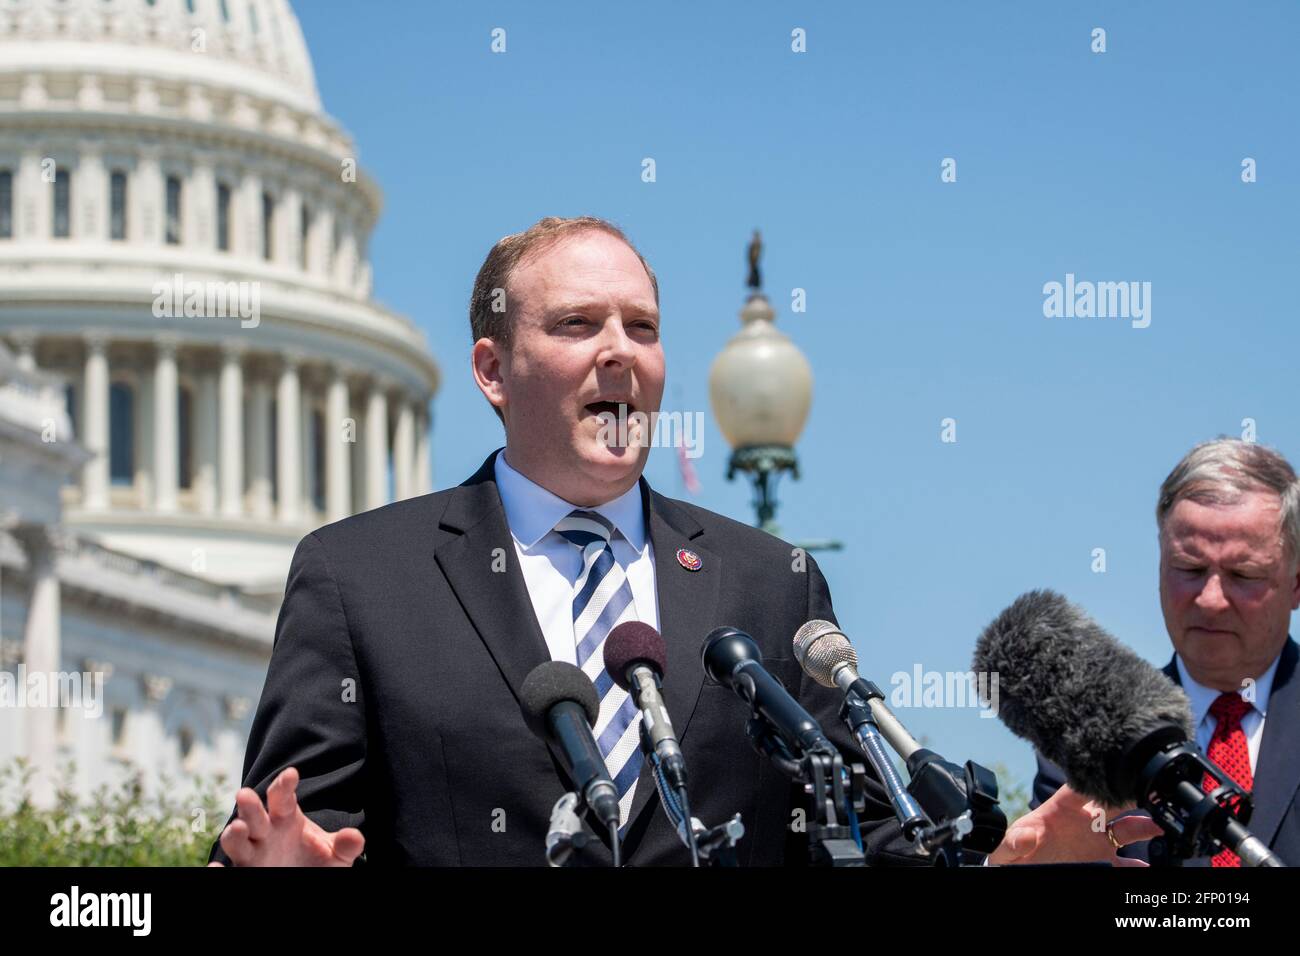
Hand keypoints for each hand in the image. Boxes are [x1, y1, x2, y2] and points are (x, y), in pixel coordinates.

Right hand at [207, 766, 364, 866]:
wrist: (305, 879)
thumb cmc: (318, 862)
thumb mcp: (336, 855)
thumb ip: (345, 846)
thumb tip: (355, 837)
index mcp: (286, 818)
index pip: (283, 797)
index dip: (285, 785)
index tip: (292, 774)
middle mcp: (264, 833)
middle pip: (254, 816)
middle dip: (250, 806)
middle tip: (245, 793)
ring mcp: (251, 854)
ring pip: (237, 842)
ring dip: (234, 834)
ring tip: (237, 828)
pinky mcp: (243, 872)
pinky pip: (229, 873)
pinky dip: (219, 871)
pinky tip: (215, 868)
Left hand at [986, 784, 1163, 866]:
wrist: (1024, 868)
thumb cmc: (1016, 851)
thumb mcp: (1009, 845)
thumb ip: (1014, 841)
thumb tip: (1026, 836)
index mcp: (1061, 808)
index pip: (1081, 787)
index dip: (1096, 780)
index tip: (1111, 777)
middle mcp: (1085, 820)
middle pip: (1112, 801)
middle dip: (1129, 795)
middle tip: (1145, 793)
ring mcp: (1097, 840)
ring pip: (1128, 828)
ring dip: (1145, 826)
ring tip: (1161, 825)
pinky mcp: (1103, 860)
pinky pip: (1127, 862)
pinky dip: (1140, 864)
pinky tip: (1150, 865)